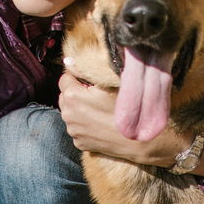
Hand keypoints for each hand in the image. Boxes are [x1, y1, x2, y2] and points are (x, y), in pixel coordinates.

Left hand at [58, 72, 191, 167]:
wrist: (138, 140)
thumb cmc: (127, 108)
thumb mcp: (110, 83)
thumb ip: (85, 70)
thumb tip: (68, 61)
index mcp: (73, 96)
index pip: (64, 79)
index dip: (77, 78)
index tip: (90, 81)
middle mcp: (68, 115)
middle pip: (64, 96)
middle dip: (75, 93)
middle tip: (95, 95)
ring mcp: (73, 131)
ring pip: (70, 113)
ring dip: (79, 109)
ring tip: (99, 110)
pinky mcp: (79, 143)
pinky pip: (77, 129)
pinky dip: (84, 125)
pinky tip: (100, 124)